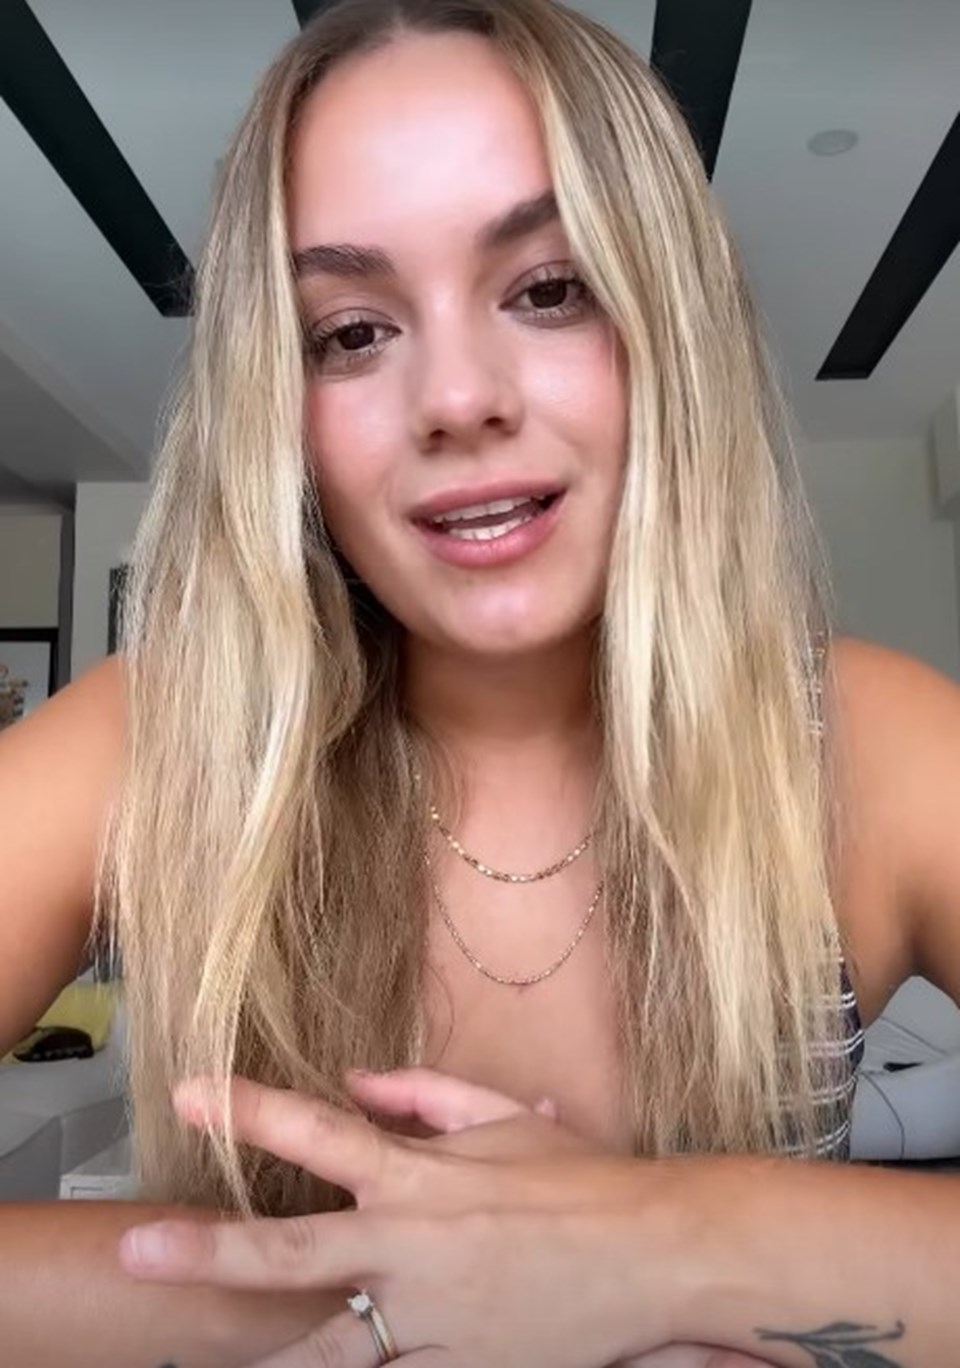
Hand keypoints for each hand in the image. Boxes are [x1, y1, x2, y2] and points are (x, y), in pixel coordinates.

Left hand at [119, 1070, 774, 1367]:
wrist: (655, 1255)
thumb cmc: (581, 1176)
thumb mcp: (502, 1115)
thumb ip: (420, 1094)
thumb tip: (351, 1080)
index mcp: (422, 1178)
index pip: (318, 1134)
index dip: (249, 1110)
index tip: (193, 1090)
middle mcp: (414, 1250)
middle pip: (290, 1253)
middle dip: (208, 1249)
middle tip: (141, 1246)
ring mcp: (433, 1323)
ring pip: (328, 1346)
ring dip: (266, 1351)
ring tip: (217, 1357)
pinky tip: (324, 1366)